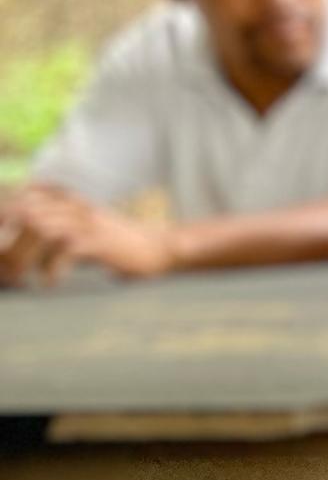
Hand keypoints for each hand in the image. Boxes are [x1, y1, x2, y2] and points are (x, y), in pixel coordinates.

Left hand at [1, 184, 169, 284]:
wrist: (159, 247)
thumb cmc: (114, 243)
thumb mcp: (80, 227)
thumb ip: (51, 227)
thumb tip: (15, 247)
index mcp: (67, 199)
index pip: (23, 196)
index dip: (4, 213)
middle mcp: (74, 206)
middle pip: (25, 212)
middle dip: (6, 240)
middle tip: (3, 267)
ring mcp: (88, 222)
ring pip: (41, 229)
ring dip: (22, 255)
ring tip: (16, 277)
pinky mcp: (102, 241)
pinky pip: (66, 249)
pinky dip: (52, 268)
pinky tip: (50, 283)